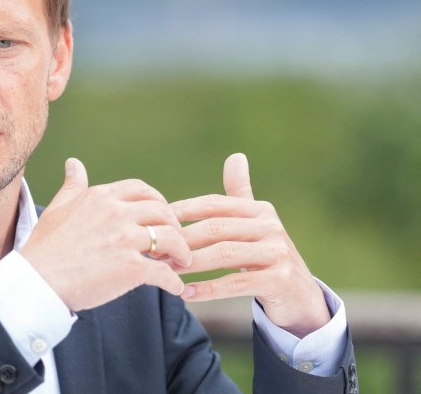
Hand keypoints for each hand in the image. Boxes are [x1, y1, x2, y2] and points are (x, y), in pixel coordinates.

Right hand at [20, 158, 191, 311]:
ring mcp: (126, 239)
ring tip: (180, 262)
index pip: (142, 190)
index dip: (157, 202)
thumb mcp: (58, 208)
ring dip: (181, 251)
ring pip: (171, 238)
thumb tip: (74, 163)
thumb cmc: (45, 247)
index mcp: (101, 197)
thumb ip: (73, 185)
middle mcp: (117, 213)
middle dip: (174, 226)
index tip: (160, 217)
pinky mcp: (131, 268)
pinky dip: (174, 282)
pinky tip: (175, 287)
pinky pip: (165, 272)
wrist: (37, 282)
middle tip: (175, 241)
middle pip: (162, 211)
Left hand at [172, 153, 330, 337]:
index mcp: (260, 210)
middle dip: (181, 239)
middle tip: (155, 251)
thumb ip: (241, 194)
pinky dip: (208, 289)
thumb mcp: (256, 225)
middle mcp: (271, 226)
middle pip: (215, 228)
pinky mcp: (280, 279)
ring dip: (190, 264)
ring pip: (223, 254)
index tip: (156, 221)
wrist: (300, 299)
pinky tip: (186, 293)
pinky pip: (235, 283)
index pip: (214, 204)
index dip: (183, 210)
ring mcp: (278, 252)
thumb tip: (236, 156)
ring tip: (166, 271)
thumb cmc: (268, 257)